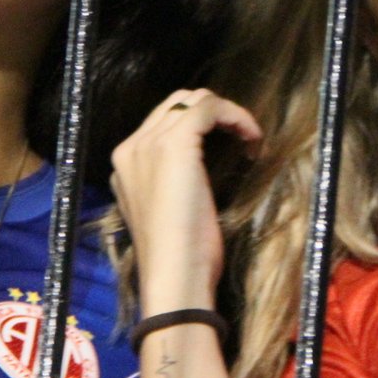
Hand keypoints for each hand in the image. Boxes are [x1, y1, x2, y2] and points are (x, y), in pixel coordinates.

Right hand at [109, 89, 260, 313]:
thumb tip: (197, 168)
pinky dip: (237, 116)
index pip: (164, 121)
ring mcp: (149, 143)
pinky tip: (252, 140)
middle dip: (214, 114)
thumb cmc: (179, 255)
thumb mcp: (167, 210)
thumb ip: (170, 182)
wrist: (175, 276)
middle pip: (177, 103)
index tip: (230, 146)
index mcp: (125, 163)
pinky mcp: (175, 144)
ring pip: (195, 101)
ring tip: (249, 141)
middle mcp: (131, 147)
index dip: (202, 126)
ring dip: (229, 115)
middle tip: (241, 140)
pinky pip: (210, 108)